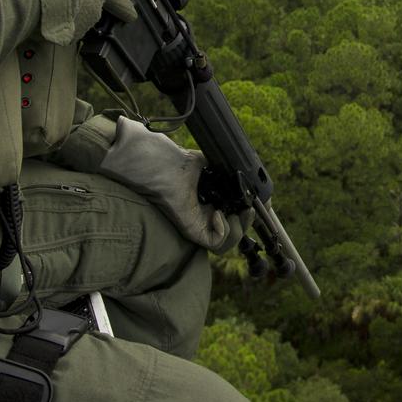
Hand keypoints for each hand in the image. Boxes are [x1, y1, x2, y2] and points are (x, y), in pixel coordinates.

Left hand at [98, 116, 251, 252]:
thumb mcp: (199, 160)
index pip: (233, 214)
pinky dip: (225, 230)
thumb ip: (218, 166)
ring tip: (236, 211)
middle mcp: (201, 214)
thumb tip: (241, 164)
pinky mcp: (189, 229)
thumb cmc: (161, 157)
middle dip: (248, 220)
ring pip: (228, 242)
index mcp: (204, 199)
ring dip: (240, 227)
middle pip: (235, 231)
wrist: (142, 158)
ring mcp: (195, 224)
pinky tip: (218, 213)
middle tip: (249, 207)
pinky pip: (216, 243)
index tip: (260, 201)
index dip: (249, 211)